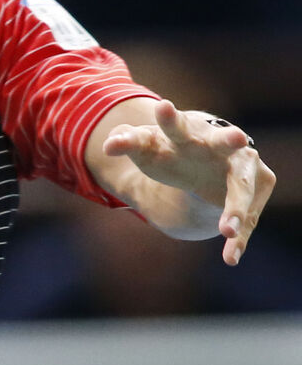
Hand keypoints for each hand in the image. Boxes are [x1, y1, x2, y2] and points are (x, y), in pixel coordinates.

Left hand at [103, 99, 275, 265]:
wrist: (206, 159)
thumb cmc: (169, 151)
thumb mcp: (145, 148)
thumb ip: (127, 143)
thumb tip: (109, 145)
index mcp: (185, 132)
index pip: (173, 124)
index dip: (167, 118)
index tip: (162, 107)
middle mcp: (218, 144)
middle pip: (223, 141)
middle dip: (229, 139)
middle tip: (236, 137)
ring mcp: (242, 165)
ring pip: (241, 187)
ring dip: (236, 208)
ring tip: (226, 230)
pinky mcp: (256, 187)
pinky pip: (248, 217)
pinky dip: (239, 239)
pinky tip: (230, 257)